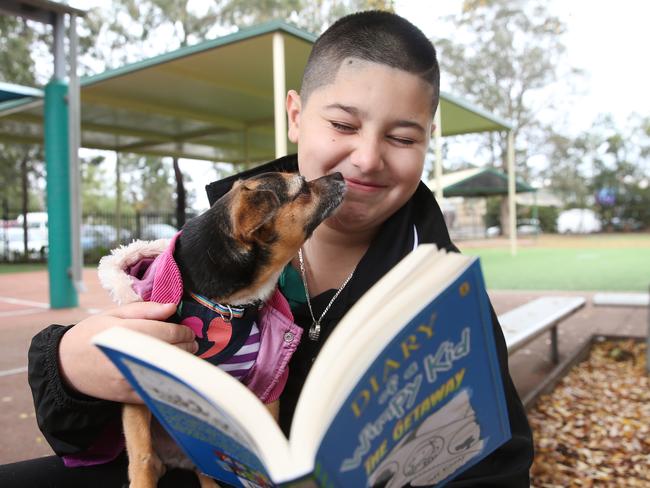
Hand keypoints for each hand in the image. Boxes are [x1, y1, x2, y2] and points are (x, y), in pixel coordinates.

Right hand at [58, 301, 196, 403]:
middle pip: (171, 352)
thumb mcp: (113, 314)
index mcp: (125, 332)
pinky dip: (169, 382)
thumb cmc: (91, 334)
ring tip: (185, 357)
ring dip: (181, 365)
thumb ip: (145, 310)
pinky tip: (172, 374)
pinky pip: (156, 390)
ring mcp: (128, 378)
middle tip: (192, 344)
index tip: (188, 331)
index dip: (184, 332)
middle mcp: (128, 356)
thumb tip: (172, 306)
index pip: (167, 332)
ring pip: (167, 373)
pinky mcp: (127, 396)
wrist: (65, 366)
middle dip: (186, 347)